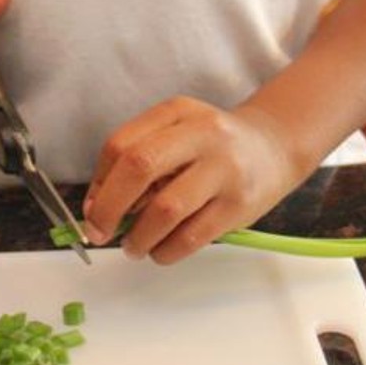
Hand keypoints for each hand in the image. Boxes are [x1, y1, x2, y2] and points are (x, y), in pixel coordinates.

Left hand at [81, 97, 300, 264]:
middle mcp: (201, 134)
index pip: (121, 145)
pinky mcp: (239, 205)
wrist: (274, 147)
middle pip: (139, 166)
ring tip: (133, 247)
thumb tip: (95, 209)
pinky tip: (159, 251)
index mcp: (176, 113)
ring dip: (138, 237)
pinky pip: (191, 237)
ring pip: (165, 209)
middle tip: (99, 232)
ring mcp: (224, 169)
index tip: (91, 210)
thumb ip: (135, 162)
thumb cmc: (210, 148)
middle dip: (109, 207)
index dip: (98, 183)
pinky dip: (165, 251)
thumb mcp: (175, 135)